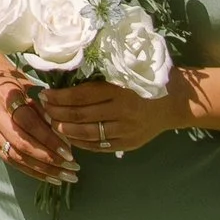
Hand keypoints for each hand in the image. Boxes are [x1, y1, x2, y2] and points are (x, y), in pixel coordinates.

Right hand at [0, 53, 74, 179]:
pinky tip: (49, 176)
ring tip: (65, 177)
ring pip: (16, 157)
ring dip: (42, 170)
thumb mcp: (29, 86)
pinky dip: (31, 170)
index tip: (69, 153)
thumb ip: (44, 108)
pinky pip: (11, 161)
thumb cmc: (12, 80)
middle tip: (72, 169)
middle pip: (21, 144)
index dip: (49, 140)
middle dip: (49, 160)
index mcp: (4, 97)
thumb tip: (64, 133)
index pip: (29, 123)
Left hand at [44, 79, 184, 160]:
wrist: (176, 101)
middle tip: (43, 109)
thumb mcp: (124, 73)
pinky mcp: (129, 143)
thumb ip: (100, 78)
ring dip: (66, 130)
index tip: (45, 94)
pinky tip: (70, 137)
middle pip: (81, 115)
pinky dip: (82, 142)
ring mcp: (126, 130)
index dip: (60, 97)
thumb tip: (66, 81)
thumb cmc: (146, 80)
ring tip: (52, 124)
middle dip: (57, 113)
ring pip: (88, 133)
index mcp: (119, 89)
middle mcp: (122, 111)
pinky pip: (100, 146)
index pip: (81, 95)